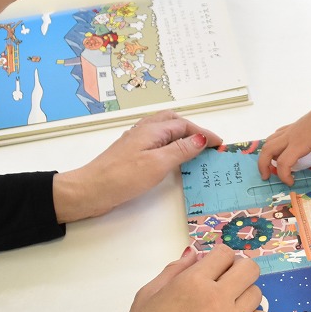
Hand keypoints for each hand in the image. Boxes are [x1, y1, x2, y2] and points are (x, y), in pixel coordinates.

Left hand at [53, 111, 222, 222]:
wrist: (90, 190)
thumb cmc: (123, 177)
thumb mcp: (157, 164)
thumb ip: (181, 150)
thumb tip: (201, 138)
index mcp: (152, 130)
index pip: (185, 125)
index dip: (204, 133)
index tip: (220, 144)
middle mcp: (144, 130)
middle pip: (174, 121)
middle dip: (193, 129)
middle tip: (208, 143)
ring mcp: (136, 141)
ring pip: (164, 130)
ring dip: (182, 134)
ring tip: (195, 146)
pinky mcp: (131, 153)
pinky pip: (157, 140)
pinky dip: (171, 143)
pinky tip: (172, 155)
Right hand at [105, 244, 270, 311]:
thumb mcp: (149, 292)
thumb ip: (174, 269)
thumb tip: (195, 253)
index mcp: (192, 281)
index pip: (225, 254)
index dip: (220, 260)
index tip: (214, 271)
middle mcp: (215, 298)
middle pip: (249, 269)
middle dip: (239, 272)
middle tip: (227, 285)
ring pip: (256, 294)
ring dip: (244, 296)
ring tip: (229, 308)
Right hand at [258, 106, 310, 184]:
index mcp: (298, 144)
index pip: (283, 163)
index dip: (284, 176)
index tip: (292, 183)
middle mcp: (289, 137)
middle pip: (267, 150)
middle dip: (263, 165)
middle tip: (266, 177)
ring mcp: (290, 131)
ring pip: (269, 142)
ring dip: (266, 155)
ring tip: (272, 166)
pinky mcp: (292, 127)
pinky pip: (276, 136)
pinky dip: (273, 145)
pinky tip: (281, 151)